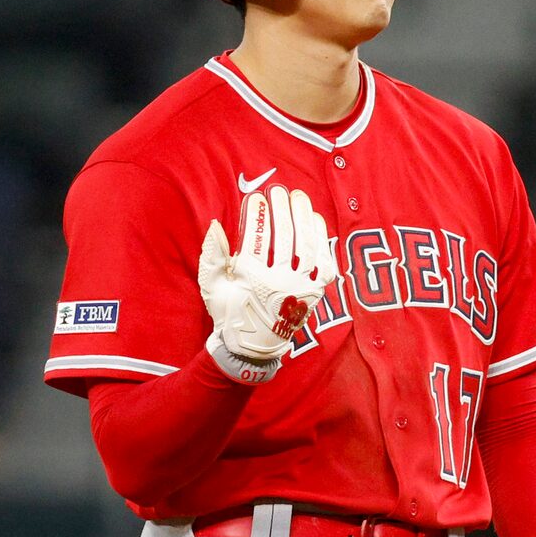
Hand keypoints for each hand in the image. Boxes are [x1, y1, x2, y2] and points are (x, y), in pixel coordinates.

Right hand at [197, 185, 335, 383]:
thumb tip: (216, 226)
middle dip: (281, 209)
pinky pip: (324, 259)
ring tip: (297, 196)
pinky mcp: (317, 291)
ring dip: (302, 217)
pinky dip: (321, 237)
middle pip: (285, 237)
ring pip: (306, 245)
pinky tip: (314, 218)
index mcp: (252, 279)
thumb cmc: (230, 311)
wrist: (255, 345)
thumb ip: (212, 255)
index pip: (256, 239)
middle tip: (277, 190)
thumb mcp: (212, 286)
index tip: (255, 197)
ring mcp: (302, 287)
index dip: (257, 215)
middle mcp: (280, 283)